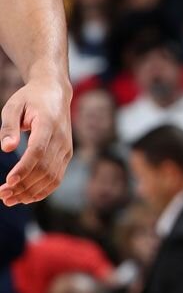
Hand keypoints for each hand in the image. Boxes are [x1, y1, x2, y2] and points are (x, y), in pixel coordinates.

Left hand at [0, 79, 71, 204]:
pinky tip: (26, 197)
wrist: (56, 93)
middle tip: (1, 195)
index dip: (24, 168)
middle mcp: (61, 138)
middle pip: (44, 168)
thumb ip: (9, 126)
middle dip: (23, 185)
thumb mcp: (13, 106)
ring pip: (51, 177)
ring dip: (31, 191)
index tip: (8, 181)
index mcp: (48, 123)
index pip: (38, 151)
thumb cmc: (30, 99)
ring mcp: (66, 148)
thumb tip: (6, 148)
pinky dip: (43, 190)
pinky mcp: (67, 154)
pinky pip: (57, 177)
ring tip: (9, 199)